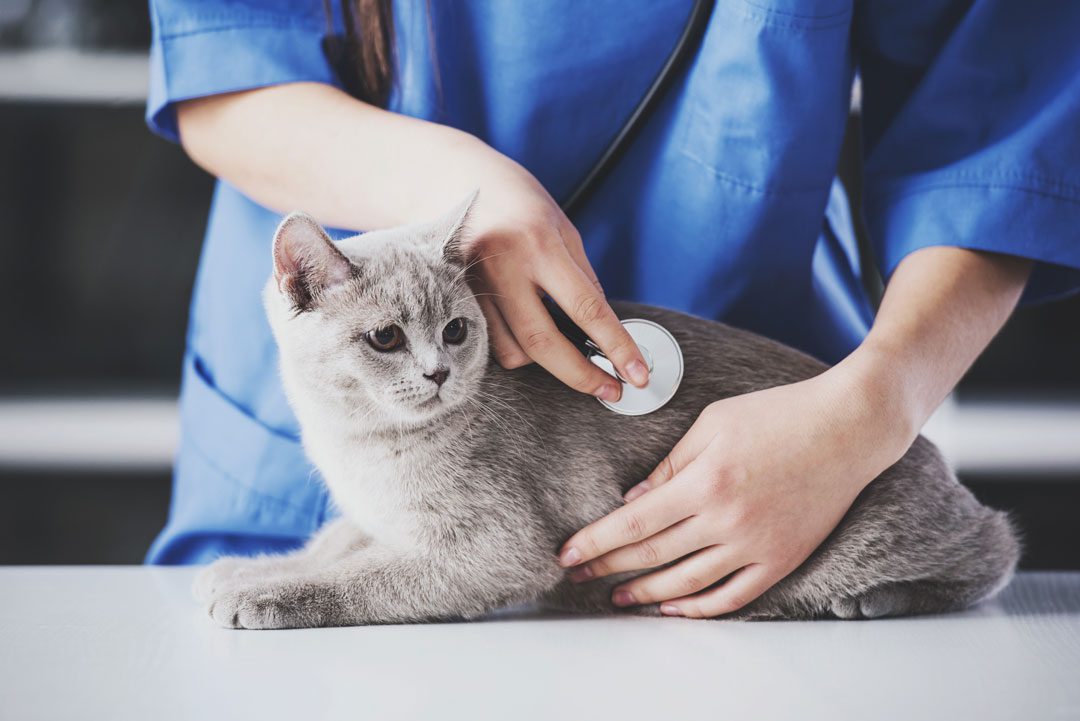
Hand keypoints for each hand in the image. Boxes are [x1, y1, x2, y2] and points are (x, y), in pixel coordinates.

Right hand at [449, 136, 649, 399]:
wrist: (449, 178)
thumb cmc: (516, 202)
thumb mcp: (561, 229)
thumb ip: (582, 279)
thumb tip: (606, 332)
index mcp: (538, 242)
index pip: (586, 308)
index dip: (616, 347)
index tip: (636, 376)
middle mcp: (502, 265)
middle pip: (543, 343)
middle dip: (581, 376)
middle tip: (610, 391)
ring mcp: (472, 285)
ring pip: (513, 351)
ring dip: (543, 360)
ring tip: (558, 343)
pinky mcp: (453, 299)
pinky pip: (491, 343)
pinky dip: (515, 347)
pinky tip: (524, 329)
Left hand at [557, 367, 914, 617]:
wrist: (848, 428)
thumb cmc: (778, 414)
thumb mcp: (713, 423)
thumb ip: (670, 465)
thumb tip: (633, 501)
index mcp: (705, 481)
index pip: (635, 523)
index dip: (596, 541)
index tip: (568, 554)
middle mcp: (728, 520)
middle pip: (653, 555)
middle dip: (609, 567)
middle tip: (579, 575)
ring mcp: (757, 545)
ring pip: (688, 582)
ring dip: (647, 594)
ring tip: (618, 597)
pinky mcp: (782, 559)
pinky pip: (734, 596)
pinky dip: (700, 607)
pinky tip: (674, 608)